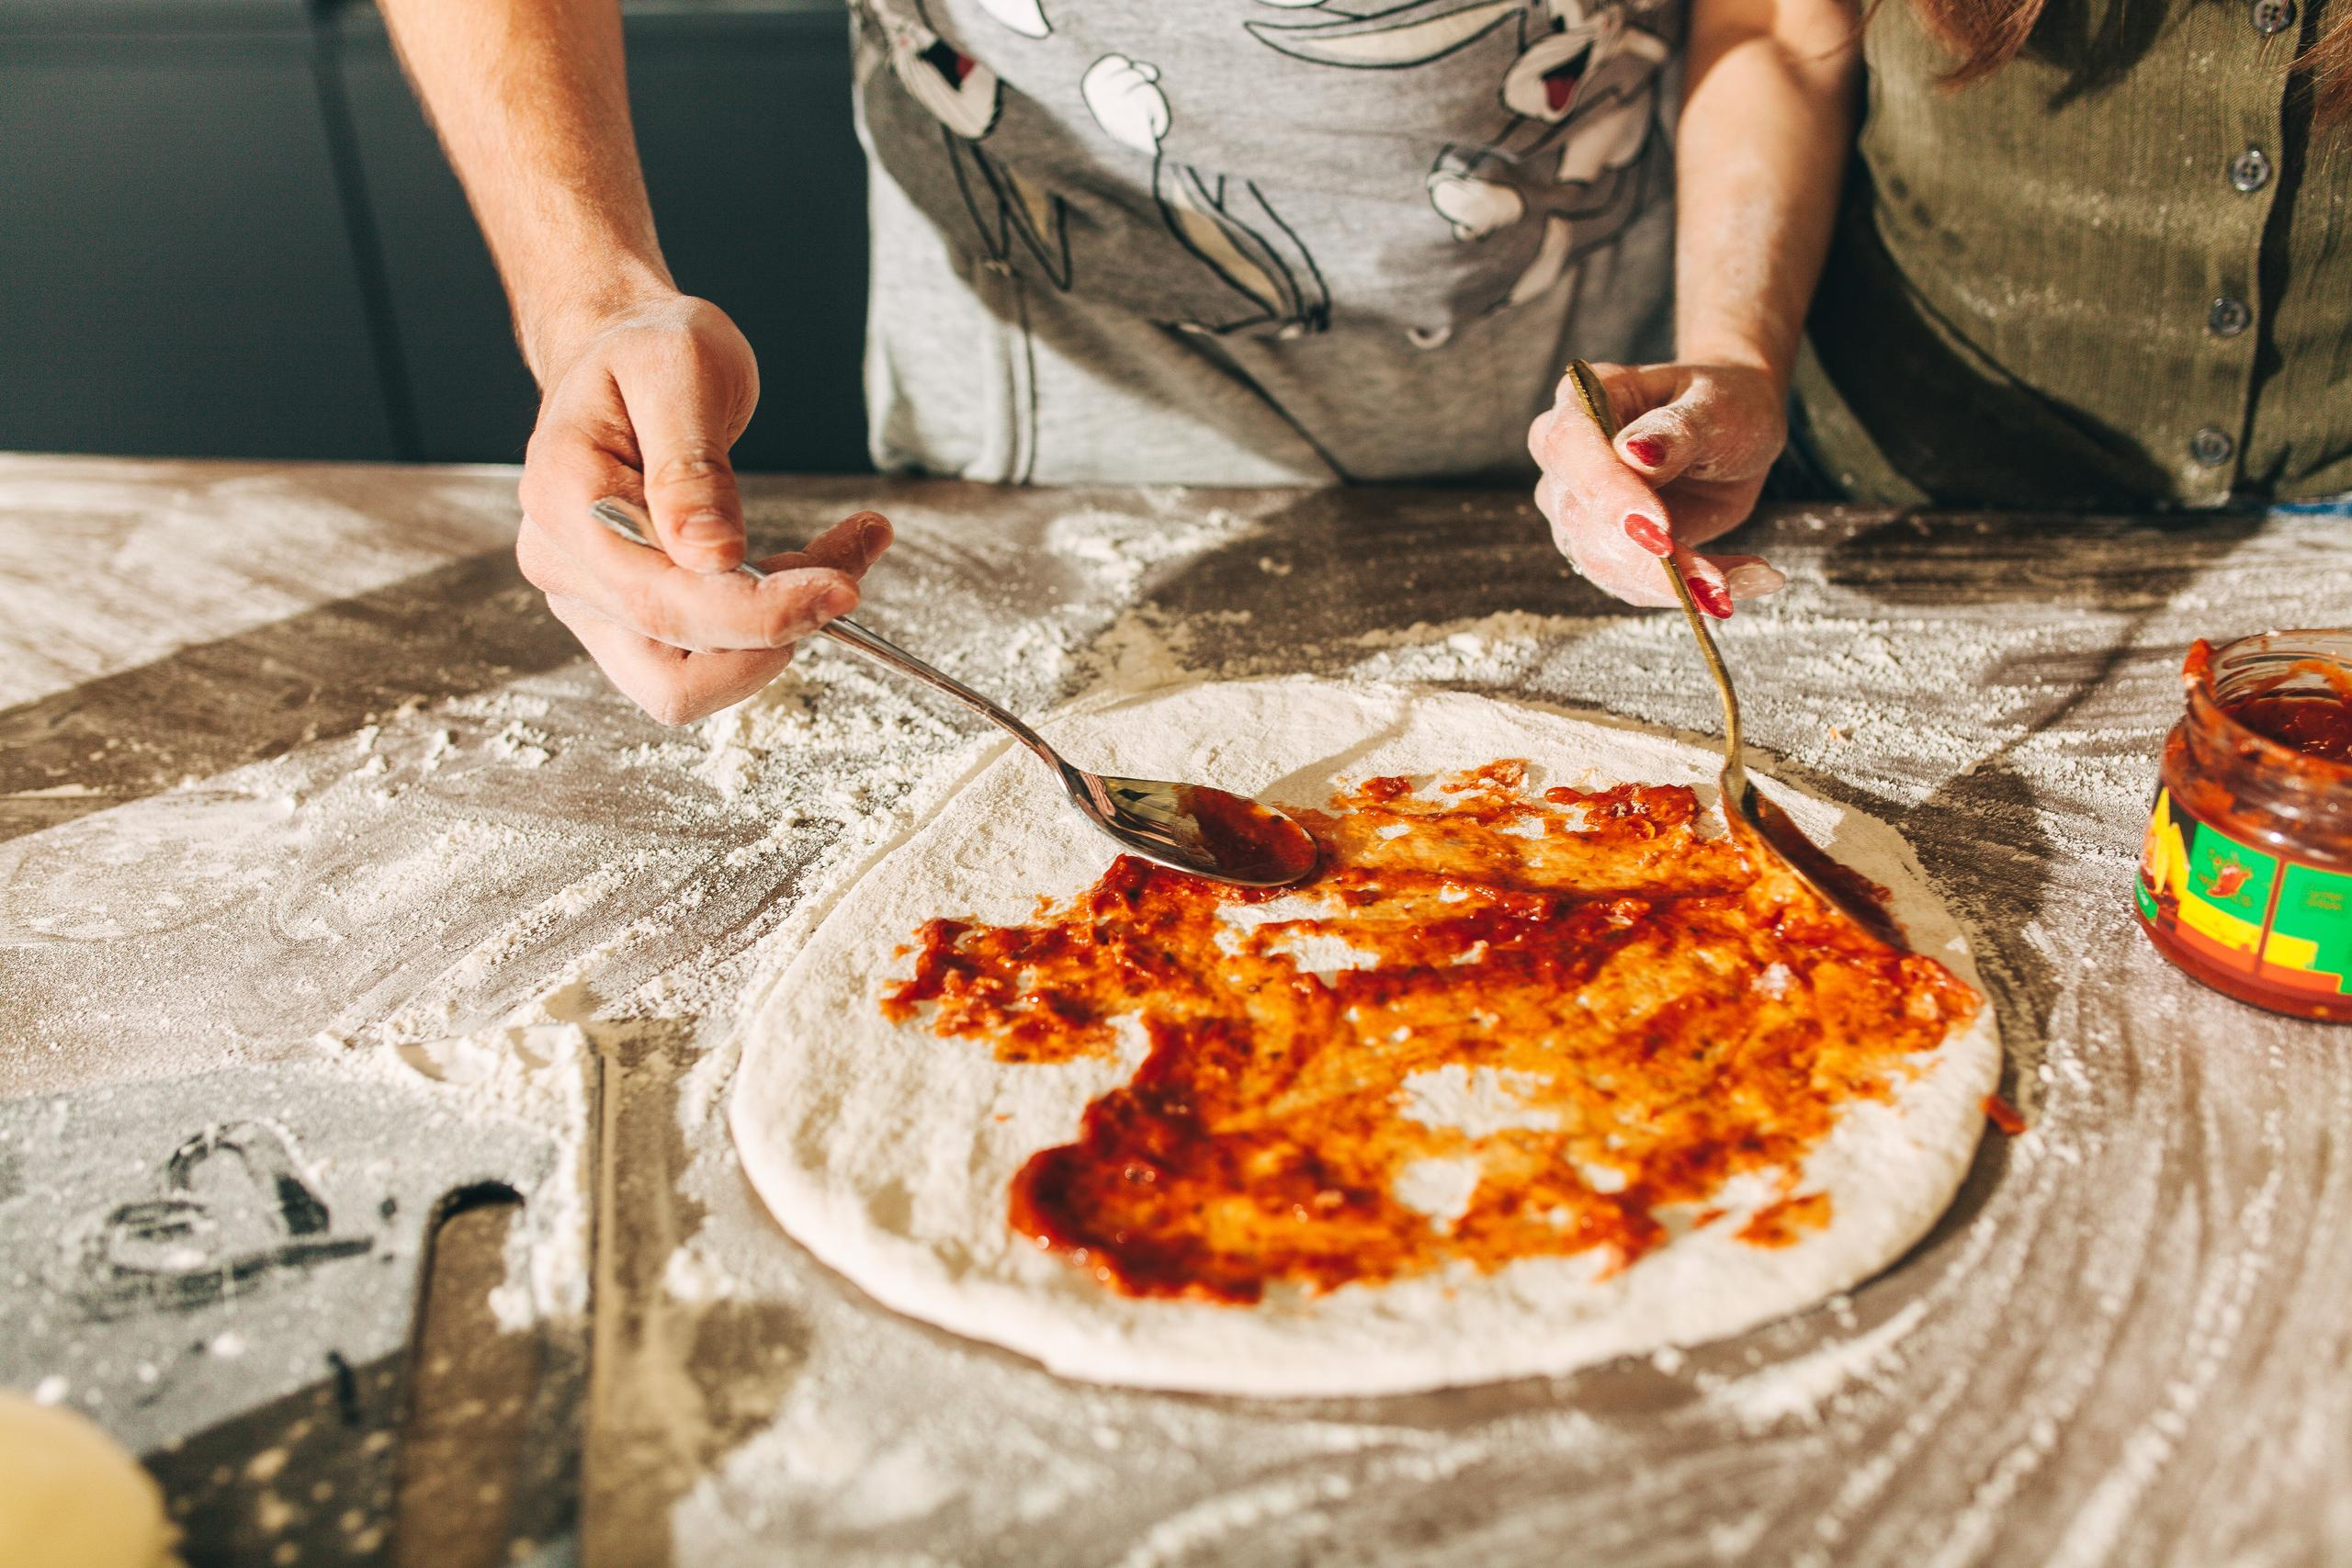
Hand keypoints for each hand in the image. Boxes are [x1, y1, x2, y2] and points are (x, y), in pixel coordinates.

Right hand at [514, 293, 891, 723]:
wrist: (619, 355)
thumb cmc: (646, 351)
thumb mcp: (679, 369)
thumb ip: (690, 464)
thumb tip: (711, 555)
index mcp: (564, 500)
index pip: (663, 601)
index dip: (759, 614)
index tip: (842, 589)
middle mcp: (564, 567)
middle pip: (672, 670)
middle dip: (774, 634)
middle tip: (848, 571)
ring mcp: (591, 602)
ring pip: (688, 683)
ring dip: (775, 640)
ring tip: (838, 559)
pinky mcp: (629, 618)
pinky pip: (702, 660)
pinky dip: (765, 632)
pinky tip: (814, 570)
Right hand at [1527, 362, 1788, 617]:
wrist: (1733, 428)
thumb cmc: (1722, 402)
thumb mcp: (1715, 405)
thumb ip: (1676, 429)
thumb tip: (1634, 455)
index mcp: (1581, 400)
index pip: (1570, 447)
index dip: (1608, 492)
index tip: (1660, 529)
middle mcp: (1565, 458)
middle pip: (1580, 519)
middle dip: (1646, 559)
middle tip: (1716, 581)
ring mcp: (1576, 507)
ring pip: (1601, 562)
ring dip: (1671, 583)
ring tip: (1742, 580)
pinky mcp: (1600, 547)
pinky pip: (1631, 583)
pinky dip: (1687, 591)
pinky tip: (1740, 579)